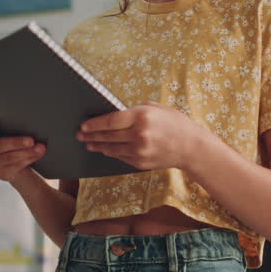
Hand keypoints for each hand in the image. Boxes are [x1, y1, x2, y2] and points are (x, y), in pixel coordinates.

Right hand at [0, 123, 44, 182]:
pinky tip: (38, 154)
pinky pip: (16, 166)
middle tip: (31, 140)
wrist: (13, 159)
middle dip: (16, 142)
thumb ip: (9, 126)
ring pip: (10, 157)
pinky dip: (29, 159)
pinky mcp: (2, 174)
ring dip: (27, 152)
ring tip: (40, 147)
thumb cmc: (9, 137)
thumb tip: (27, 122)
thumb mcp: (6, 131)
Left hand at [76, 101, 205, 170]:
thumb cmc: (174, 123)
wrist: (191, 146)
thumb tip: (112, 113)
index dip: (94, 124)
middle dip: (91, 136)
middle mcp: (139, 134)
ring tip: (89, 143)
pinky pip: (121, 157)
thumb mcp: (156, 108)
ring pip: (111, 148)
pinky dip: (112, 152)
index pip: (110, 121)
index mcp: (141, 116)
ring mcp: (140, 150)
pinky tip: (105, 149)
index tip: (83, 126)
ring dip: (98, 146)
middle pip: (107, 136)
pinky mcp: (141, 163)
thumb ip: (134, 110)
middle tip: (79, 135)